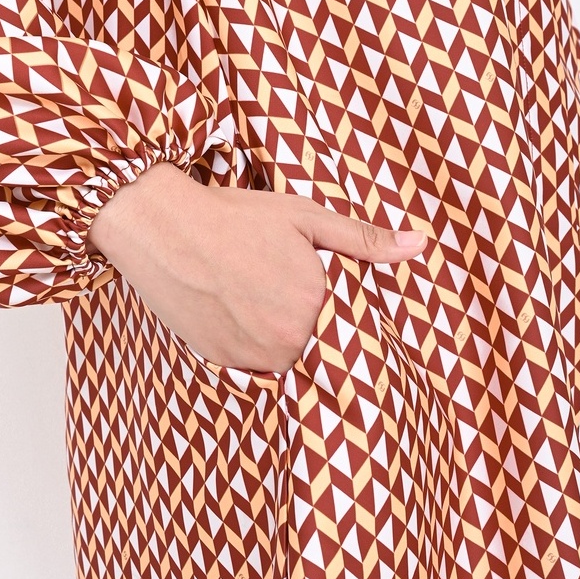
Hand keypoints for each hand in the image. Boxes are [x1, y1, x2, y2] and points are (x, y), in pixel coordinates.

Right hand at [86, 162, 427, 372]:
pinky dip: (251, 341)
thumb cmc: (234, 216)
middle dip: (309, 323)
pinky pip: (252, 362)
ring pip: (285, 357)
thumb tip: (420, 245)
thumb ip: (363, 238)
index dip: (338, 309)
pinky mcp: (219, 361)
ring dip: (281, 336)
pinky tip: (235, 306)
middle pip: (316, 345)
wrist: (160, 225)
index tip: (324, 297)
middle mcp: (285, 342)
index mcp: (314, 307)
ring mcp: (249, 356)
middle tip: (277, 287)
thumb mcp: (304, 217)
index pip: (349, 327)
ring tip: (255, 293)